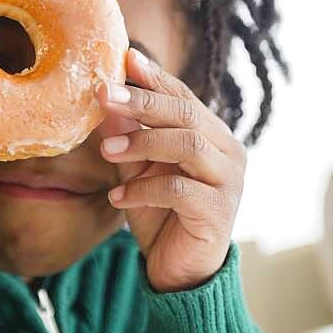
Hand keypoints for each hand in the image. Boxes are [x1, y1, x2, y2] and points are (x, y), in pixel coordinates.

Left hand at [96, 48, 245, 292]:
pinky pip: (179, 189)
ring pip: (188, 145)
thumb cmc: (162, 217)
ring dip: (142, 142)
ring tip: (107, 151)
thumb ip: (127, 137)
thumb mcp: (138, 171)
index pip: (185, 97)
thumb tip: (103, 99)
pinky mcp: (219, 212)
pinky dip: (143, 189)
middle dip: (143, 101)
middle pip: (188, 114)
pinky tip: (117, 198)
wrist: (180, 274)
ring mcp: (229, 182)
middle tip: (102, 95)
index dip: (154, 78)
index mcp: (213, 136)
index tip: (124, 59)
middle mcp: (229, 153)